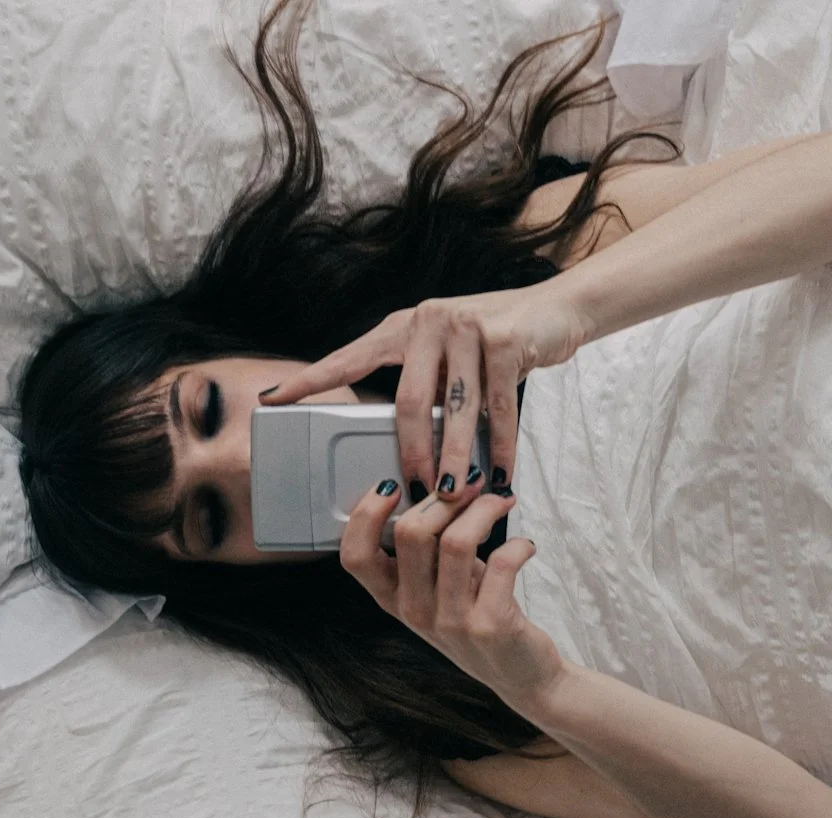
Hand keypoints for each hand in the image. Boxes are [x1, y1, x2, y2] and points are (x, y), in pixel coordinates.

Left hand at [258, 283, 589, 499]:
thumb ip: (427, 382)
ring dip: (457, 459)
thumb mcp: (451, 352)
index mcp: (406, 326)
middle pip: (409, 402)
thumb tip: (407, 445)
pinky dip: (501, 447)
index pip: (350, 356)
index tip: (273, 401)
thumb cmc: (498, 339)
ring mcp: (469, 328)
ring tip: (455, 494)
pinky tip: (500, 473)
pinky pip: (500, 409)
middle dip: (411, 452)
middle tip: (414, 490)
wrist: (558, 309)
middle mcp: (431, 321)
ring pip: (456, 411)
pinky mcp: (507, 341)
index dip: (311, 380)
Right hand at [340, 473, 565, 704]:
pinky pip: (502, 562)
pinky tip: (525, 546)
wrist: (521, 675)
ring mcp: (452, 622)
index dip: (365, 515)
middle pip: (410, 534)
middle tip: (472, 487)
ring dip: (483, 510)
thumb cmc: (479, 617)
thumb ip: (429, 550)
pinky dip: (518, 544)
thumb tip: (439, 488)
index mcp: (394, 600)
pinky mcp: (490, 625)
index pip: (356, 556)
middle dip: (445, 498)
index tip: (391, 487)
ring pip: (455, 541)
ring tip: (500, 503)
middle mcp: (415, 612)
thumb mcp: (440, 587)